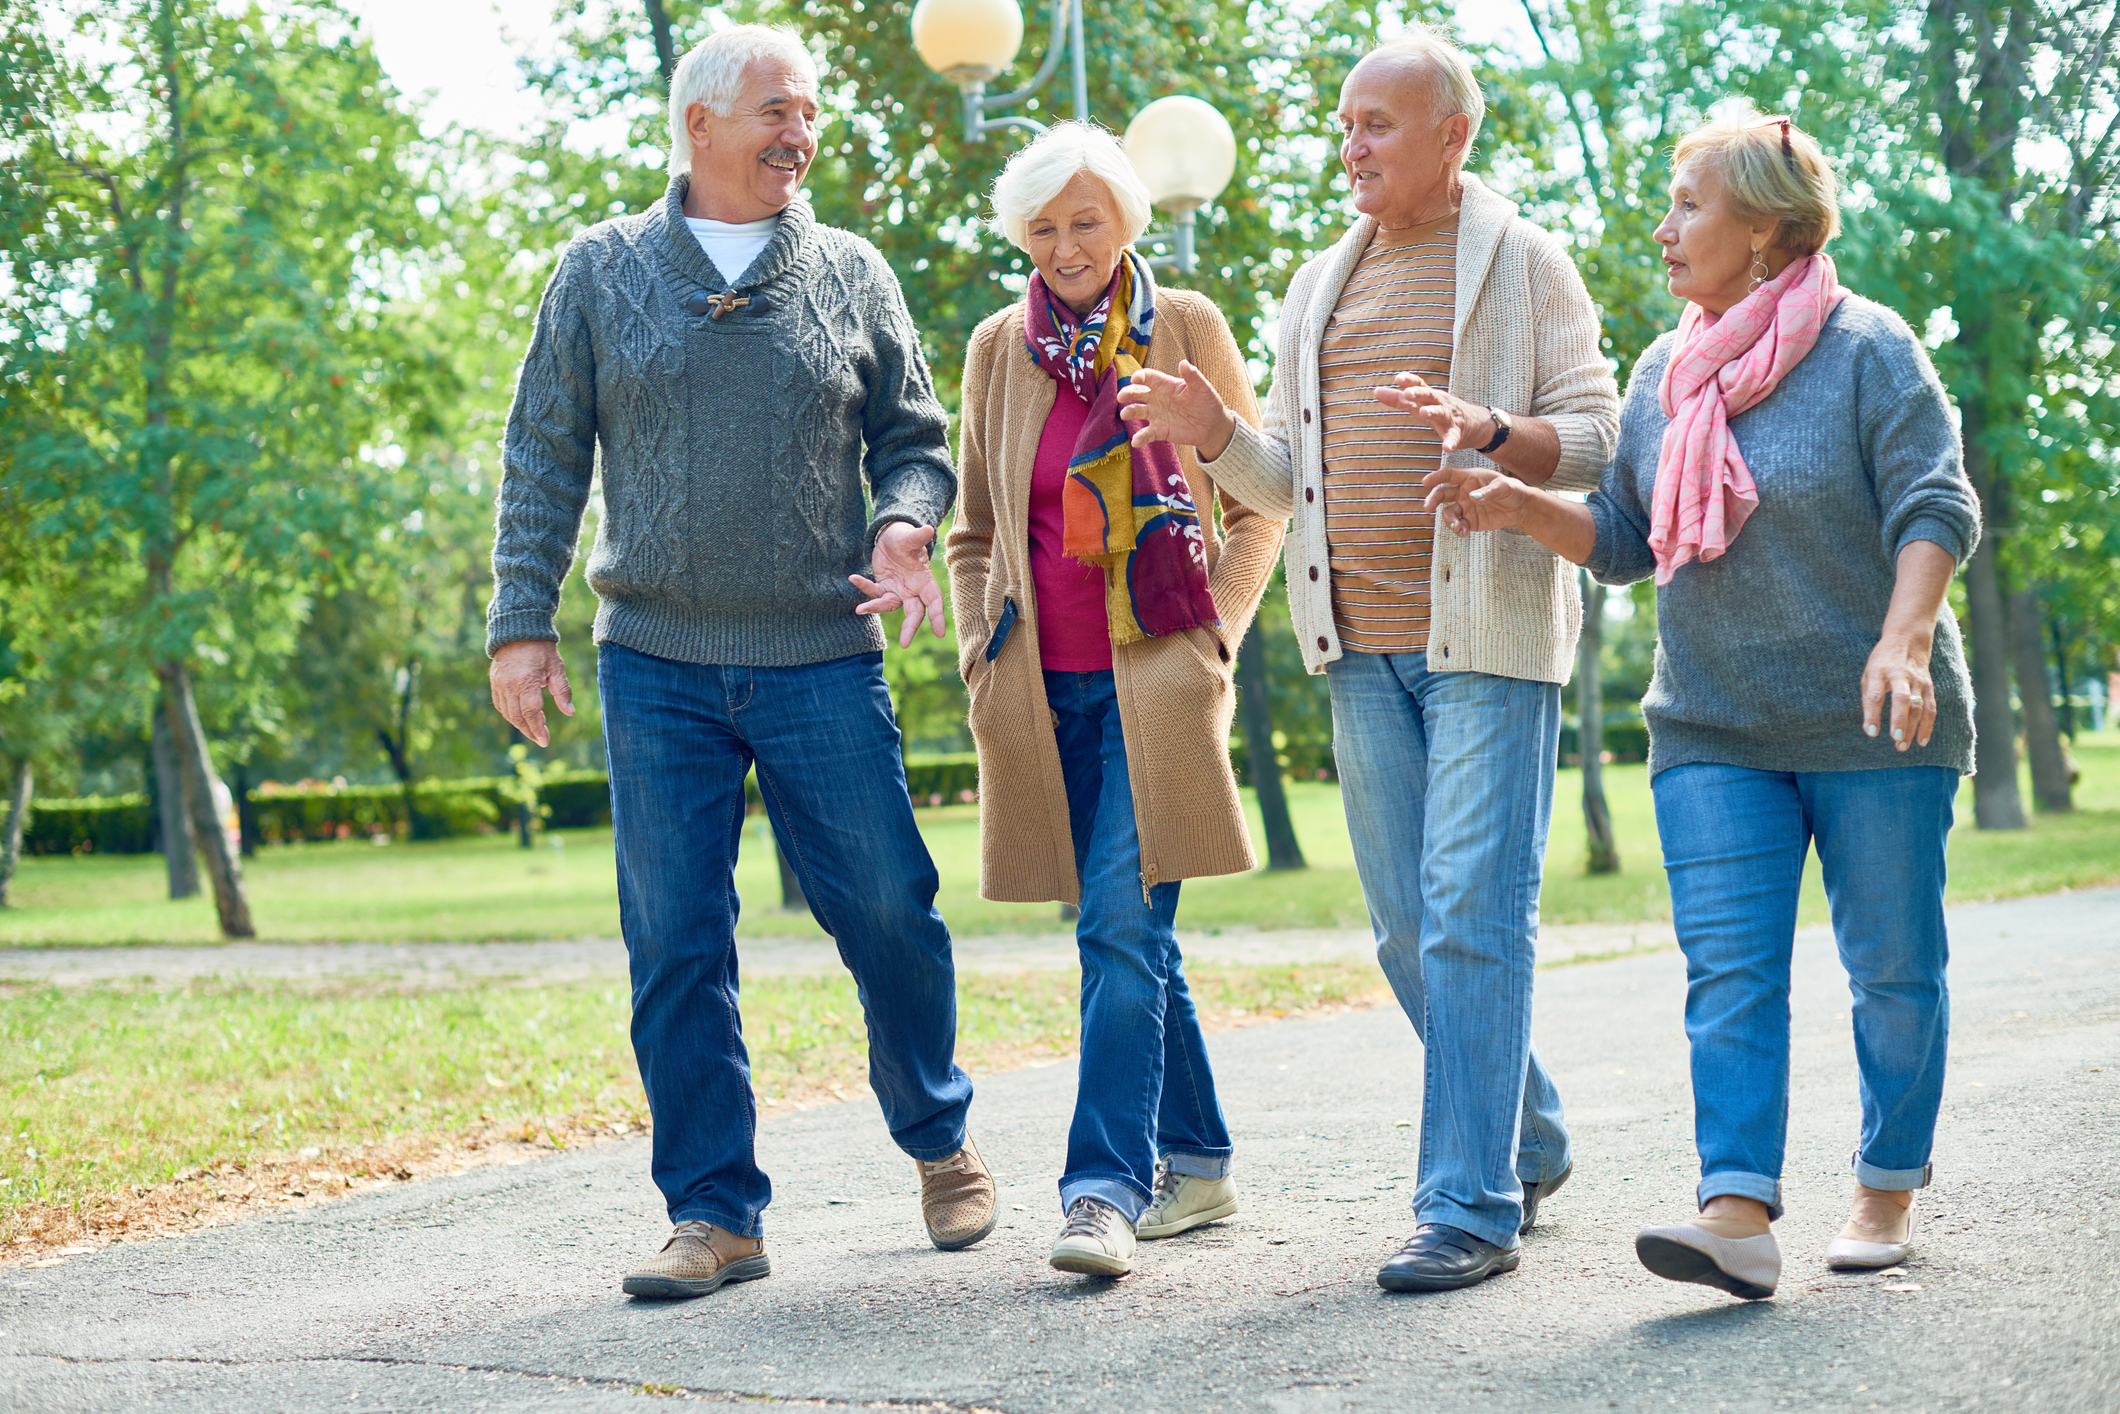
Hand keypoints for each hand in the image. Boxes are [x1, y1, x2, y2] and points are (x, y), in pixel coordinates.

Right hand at [489, 640, 573, 748]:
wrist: (519, 630)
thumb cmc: (541, 649)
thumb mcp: (557, 668)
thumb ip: (563, 691)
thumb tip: (570, 712)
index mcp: (526, 681)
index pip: (531, 712)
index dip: (538, 728)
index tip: (545, 740)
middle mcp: (509, 685)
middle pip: (518, 717)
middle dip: (530, 731)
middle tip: (541, 740)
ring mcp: (499, 684)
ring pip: (507, 713)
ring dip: (520, 725)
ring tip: (533, 732)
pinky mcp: (494, 682)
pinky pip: (500, 705)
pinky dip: (509, 715)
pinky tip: (520, 719)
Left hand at [851, 521, 946, 647]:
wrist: (891, 537)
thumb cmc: (905, 538)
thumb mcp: (909, 537)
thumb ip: (917, 537)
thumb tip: (927, 529)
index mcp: (924, 580)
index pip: (933, 601)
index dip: (937, 616)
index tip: (939, 633)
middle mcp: (913, 590)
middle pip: (915, 613)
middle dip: (910, 627)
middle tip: (904, 643)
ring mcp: (897, 591)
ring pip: (890, 606)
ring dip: (876, 608)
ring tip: (860, 609)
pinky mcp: (883, 588)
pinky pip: (874, 592)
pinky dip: (864, 587)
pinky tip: (853, 578)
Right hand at [1117, 360, 1236, 458]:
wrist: (1212, 425)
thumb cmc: (1207, 402)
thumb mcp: (1202, 387)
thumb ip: (1193, 376)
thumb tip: (1183, 363)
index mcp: (1166, 385)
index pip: (1149, 378)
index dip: (1141, 377)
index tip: (1135, 379)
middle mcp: (1157, 398)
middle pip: (1137, 393)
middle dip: (1128, 393)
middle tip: (1122, 396)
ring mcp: (1156, 415)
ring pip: (1138, 411)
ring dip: (1129, 412)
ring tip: (1125, 414)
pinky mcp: (1159, 431)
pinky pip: (1147, 434)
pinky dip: (1140, 438)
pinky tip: (1136, 441)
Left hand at [1377, 373, 1495, 452]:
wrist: (1475, 424)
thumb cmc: (1441, 411)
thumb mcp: (1420, 404)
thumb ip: (1398, 399)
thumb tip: (1376, 391)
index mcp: (1430, 396)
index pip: (1419, 385)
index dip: (1409, 381)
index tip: (1397, 378)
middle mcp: (1440, 403)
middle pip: (1430, 395)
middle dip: (1419, 393)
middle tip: (1408, 392)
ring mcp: (1450, 417)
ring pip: (1441, 413)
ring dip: (1433, 412)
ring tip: (1424, 412)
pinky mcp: (1457, 432)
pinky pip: (1454, 437)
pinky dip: (1450, 442)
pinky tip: (1446, 448)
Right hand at [1421, 465, 1527, 536]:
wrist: (1520, 509)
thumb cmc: (1513, 491)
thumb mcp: (1505, 487)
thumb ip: (1489, 491)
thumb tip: (1473, 497)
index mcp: (1469, 478)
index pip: (1449, 475)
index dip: (1437, 477)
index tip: (1426, 482)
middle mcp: (1463, 492)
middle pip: (1442, 493)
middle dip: (1433, 500)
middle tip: (1428, 508)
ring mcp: (1465, 507)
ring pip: (1448, 512)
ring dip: (1448, 520)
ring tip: (1457, 527)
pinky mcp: (1469, 521)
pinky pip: (1458, 525)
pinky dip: (1458, 530)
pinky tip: (1463, 533)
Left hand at [1860, 631, 1937, 750]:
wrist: (1908, 639)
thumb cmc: (1882, 662)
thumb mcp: (1868, 674)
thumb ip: (1869, 698)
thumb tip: (1869, 728)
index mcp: (1879, 671)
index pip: (1875, 695)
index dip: (1873, 714)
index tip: (1871, 732)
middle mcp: (1900, 675)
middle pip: (1902, 699)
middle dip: (1899, 720)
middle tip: (1895, 739)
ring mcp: (1917, 680)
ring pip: (1918, 706)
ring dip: (1912, 728)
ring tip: (1902, 746)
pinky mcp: (1929, 686)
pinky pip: (1930, 708)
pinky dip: (1927, 725)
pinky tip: (1921, 741)